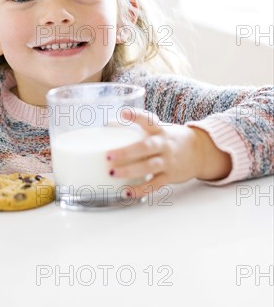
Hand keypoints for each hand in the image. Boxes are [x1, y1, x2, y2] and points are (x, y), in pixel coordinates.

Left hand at [106, 108, 231, 197]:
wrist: (200, 152)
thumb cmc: (170, 138)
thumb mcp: (159, 128)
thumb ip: (137, 128)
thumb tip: (108, 125)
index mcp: (160, 130)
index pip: (148, 120)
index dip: (136, 116)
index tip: (123, 113)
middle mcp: (164, 145)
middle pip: (146, 147)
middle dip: (127, 152)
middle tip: (108, 155)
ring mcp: (168, 161)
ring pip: (148, 167)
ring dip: (129, 171)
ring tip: (112, 173)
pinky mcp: (170, 177)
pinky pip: (154, 185)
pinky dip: (140, 190)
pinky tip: (126, 193)